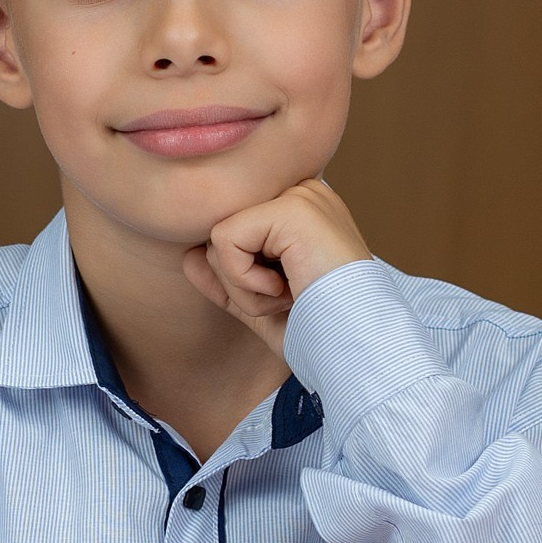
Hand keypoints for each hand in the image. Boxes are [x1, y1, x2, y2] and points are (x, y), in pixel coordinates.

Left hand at [182, 179, 370, 354]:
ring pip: (219, 237)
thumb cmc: (320, 330)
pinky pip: (224, 240)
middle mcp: (304, 194)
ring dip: (243, 286)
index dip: (239, 276)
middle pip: (223, 233)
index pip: (235, 232)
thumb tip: (188, 257)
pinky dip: (243, 280)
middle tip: (286, 299)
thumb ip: (228, 278)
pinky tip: (283, 290)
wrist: (353, 347)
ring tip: (287, 295)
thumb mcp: (261, 305)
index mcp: (303, 213)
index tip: (282, 298)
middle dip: (240, 282)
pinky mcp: (291, 208)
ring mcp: (300, 196)